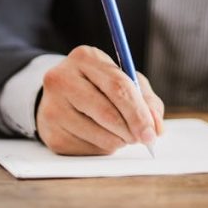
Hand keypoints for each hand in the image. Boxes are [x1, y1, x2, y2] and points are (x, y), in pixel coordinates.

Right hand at [36, 45, 164, 155]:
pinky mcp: (51, 133)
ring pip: (99, 134)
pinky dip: (103, 148)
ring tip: (121, 134)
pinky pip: (87, 149)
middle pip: (107, 112)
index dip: (139, 112)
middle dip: (132, 129)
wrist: (60, 97)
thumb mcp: (124, 81)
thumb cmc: (99, 87)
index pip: (118, 86)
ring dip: (119, 140)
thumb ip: (145, 100)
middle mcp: (62, 79)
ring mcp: (52, 107)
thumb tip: (155, 127)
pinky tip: (100, 137)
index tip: (152, 131)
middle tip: (144, 138)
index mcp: (84, 58)